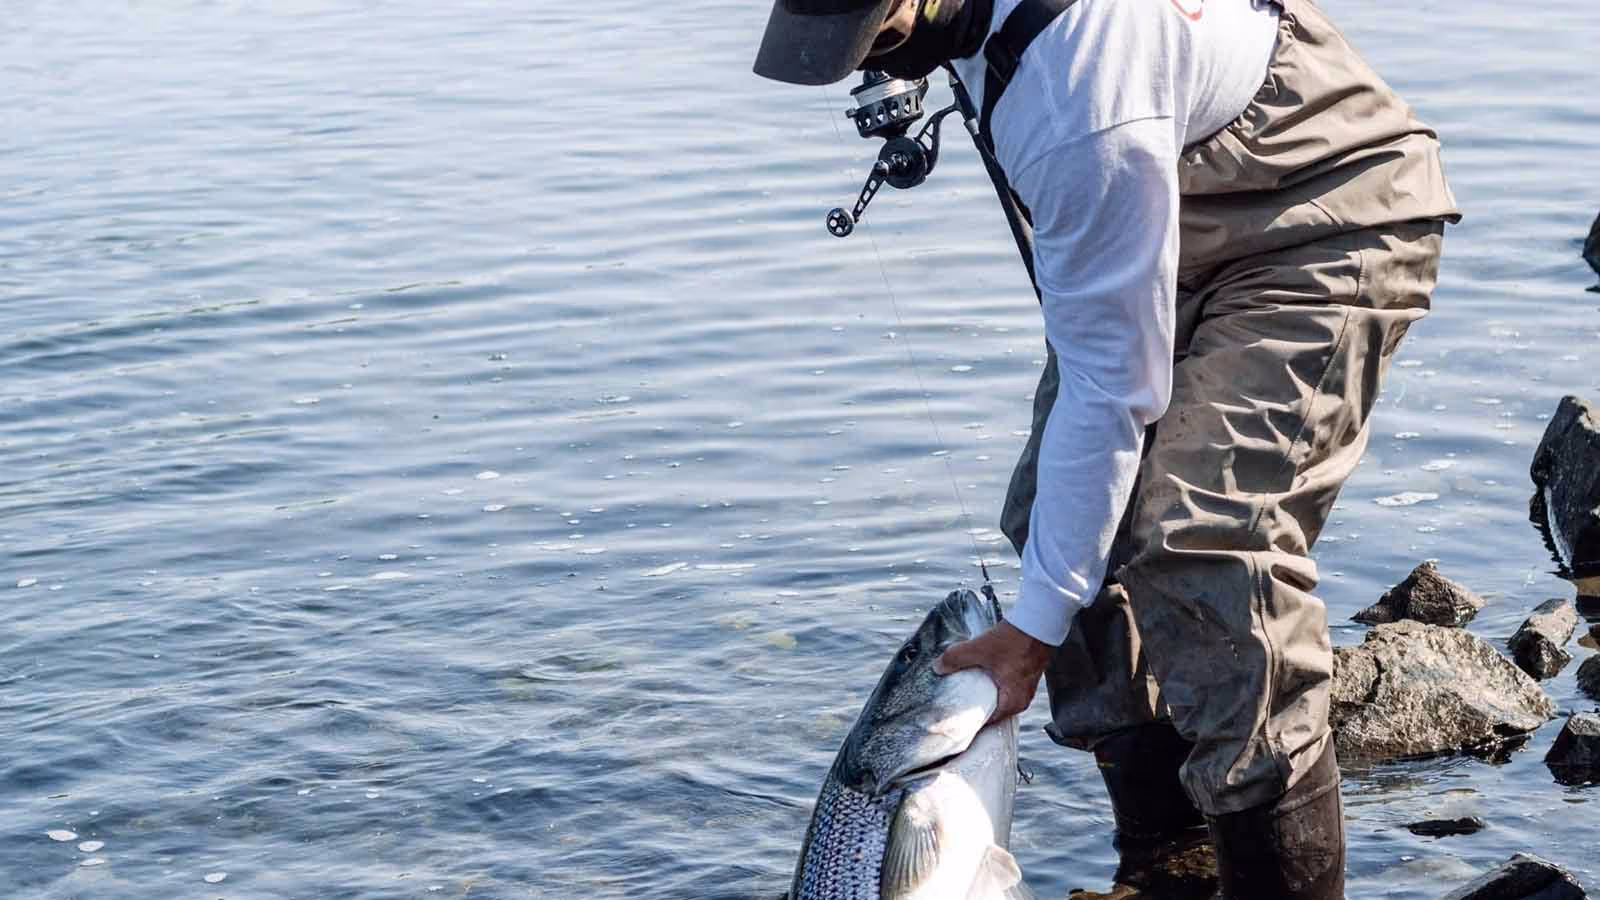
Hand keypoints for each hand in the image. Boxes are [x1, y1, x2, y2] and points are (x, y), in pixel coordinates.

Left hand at [933, 621, 1052, 724]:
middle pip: (992, 712)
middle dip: (974, 708)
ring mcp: (1025, 690)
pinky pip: (1006, 689)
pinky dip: (993, 686)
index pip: (987, 723)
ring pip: (999, 700)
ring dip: (984, 695)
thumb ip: (955, 658)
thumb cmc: (1015, 640)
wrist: (1039, 623)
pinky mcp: (1026, 678)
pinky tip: (981, 677)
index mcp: (1013, 702)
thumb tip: (937, 668)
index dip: (969, 722)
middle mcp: (1022, 701)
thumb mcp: (980, 649)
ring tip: (965, 690)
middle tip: (955, 704)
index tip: (953, 719)